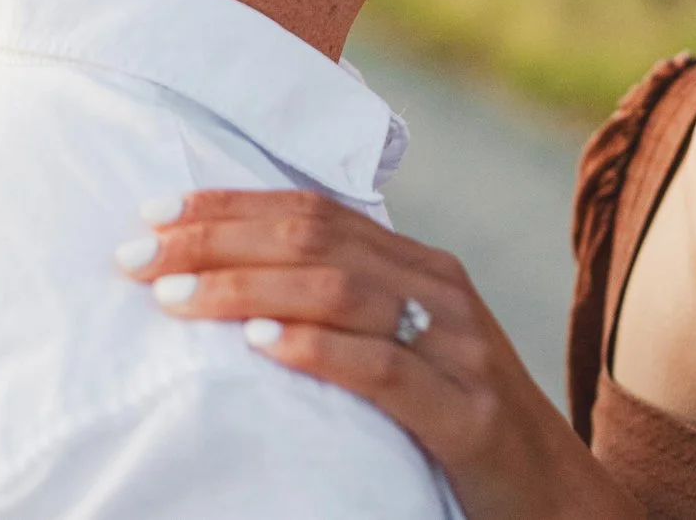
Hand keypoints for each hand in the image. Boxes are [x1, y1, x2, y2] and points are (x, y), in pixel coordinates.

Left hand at [119, 189, 640, 519]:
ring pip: (341, 290)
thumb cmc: (462, 423)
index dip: (231, 205)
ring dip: (246, 289)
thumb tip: (243, 284)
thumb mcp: (410, 350)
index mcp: (424, 268)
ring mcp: (459, 348)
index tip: (153, 214)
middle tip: (137, 256)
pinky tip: (262, 347)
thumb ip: (350, 310)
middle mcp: (442, 291)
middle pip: (316, 239)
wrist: (558, 496)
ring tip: (174, 298)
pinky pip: (384, 368)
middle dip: (218, 239)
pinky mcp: (467, 412)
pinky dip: (317, 349)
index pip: (314, 210)